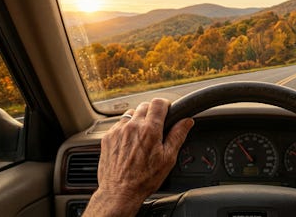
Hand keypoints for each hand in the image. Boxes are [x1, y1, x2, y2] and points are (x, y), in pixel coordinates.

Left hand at [83, 98, 193, 216]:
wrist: (119, 192)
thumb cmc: (144, 179)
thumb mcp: (168, 159)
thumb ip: (178, 135)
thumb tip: (187, 121)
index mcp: (149, 130)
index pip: (158, 103)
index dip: (166, 105)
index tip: (168, 110)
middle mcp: (132, 126)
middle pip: (144, 106)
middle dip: (153, 112)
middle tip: (157, 126)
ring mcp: (118, 131)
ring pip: (130, 114)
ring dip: (138, 119)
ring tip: (142, 135)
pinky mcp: (108, 137)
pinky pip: (119, 124)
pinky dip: (126, 128)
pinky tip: (130, 142)